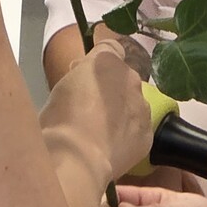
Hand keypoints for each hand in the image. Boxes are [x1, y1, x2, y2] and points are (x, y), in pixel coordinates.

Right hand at [47, 47, 153, 179]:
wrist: (77, 159)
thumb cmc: (59, 120)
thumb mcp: (59, 87)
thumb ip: (78, 76)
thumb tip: (83, 76)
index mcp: (106, 61)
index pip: (109, 48)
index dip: (96, 64)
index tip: (83, 78)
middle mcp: (130, 78)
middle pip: (123, 78)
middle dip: (110, 90)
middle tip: (89, 110)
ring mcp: (142, 107)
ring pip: (133, 104)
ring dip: (121, 112)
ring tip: (101, 133)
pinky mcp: (148, 134)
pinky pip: (138, 129)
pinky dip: (127, 135)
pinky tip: (111, 147)